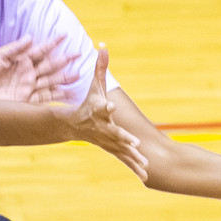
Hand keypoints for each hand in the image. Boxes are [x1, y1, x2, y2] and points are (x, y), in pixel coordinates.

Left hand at [0, 36, 79, 103]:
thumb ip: (14, 48)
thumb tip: (31, 37)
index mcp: (21, 60)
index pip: (40, 50)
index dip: (52, 43)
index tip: (65, 35)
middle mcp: (27, 74)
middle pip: (49, 66)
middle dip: (64, 60)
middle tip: (78, 54)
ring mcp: (28, 87)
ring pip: (50, 81)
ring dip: (63, 78)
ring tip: (77, 75)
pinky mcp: (25, 100)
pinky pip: (43, 98)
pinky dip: (56, 96)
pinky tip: (67, 94)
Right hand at [48, 46, 147, 180]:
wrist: (75, 126)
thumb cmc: (88, 103)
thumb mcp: (94, 85)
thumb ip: (99, 67)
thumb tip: (103, 45)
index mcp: (99, 111)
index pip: (102, 108)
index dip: (106, 107)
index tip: (111, 106)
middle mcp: (103, 128)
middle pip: (114, 133)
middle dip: (124, 138)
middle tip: (134, 143)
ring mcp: (107, 141)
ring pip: (121, 150)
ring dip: (133, 158)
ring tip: (145, 164)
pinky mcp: (112, 149)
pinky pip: (125, 159)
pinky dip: (135, 167)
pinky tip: (146, 176)